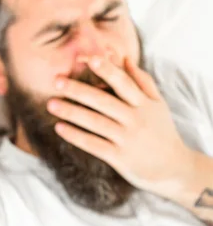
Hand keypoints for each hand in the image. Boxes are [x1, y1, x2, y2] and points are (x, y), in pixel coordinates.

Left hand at [47, 54, 194, 196]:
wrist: (174, 169)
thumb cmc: (161, 131)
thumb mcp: (157, 105)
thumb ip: (141, 81)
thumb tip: (125, 57)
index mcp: (144, 104)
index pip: (123, 83)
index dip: (107, 70)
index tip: (89, 58)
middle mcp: (135, 119)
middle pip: (103, 101)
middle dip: (78, 90)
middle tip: (56, 81)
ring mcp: (127, 139)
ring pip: (95, 122)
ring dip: (71, 112)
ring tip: (51, 104)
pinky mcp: (119, 158)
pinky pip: (93, 144)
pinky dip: (75, 136)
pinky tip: (59, 128)